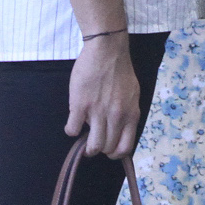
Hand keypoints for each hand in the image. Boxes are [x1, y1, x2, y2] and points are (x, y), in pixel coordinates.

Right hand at [66, 34, 141, 157]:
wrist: (107, 50)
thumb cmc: (120, 70)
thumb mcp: (133, 94)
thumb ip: (127, 113)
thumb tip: (119, 129)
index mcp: (131, 114)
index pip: (125, 148)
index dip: (115, 153)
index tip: (108, 149)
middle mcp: (116, 117)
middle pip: (107, 148)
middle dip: (99, 148)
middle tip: (92, 142)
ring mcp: (98, 112)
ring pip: (92, 146)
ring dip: (86, 147)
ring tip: (82, 138)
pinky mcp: (80, 105)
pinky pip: (72, 130)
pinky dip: (71, 130)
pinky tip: (72, 123)